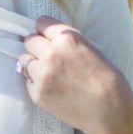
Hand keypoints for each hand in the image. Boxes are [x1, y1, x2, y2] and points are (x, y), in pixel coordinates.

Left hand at [18, 15, 132, 133]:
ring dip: (34, 65)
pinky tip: (52, 89)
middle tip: (48, 58)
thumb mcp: (91, 48)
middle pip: (29, 41)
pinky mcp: (37, 93)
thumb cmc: (106, 79)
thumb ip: (68, 41)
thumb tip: (49, 38)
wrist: (108, 110)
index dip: (43, 31)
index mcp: (67, 37)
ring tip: (50, 74)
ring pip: (24, 62)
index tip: (46, 37)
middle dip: (36, 47)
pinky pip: (28, 82)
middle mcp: (51, 53)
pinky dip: (36, 84)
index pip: (41, 23)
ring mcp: (42, 74)